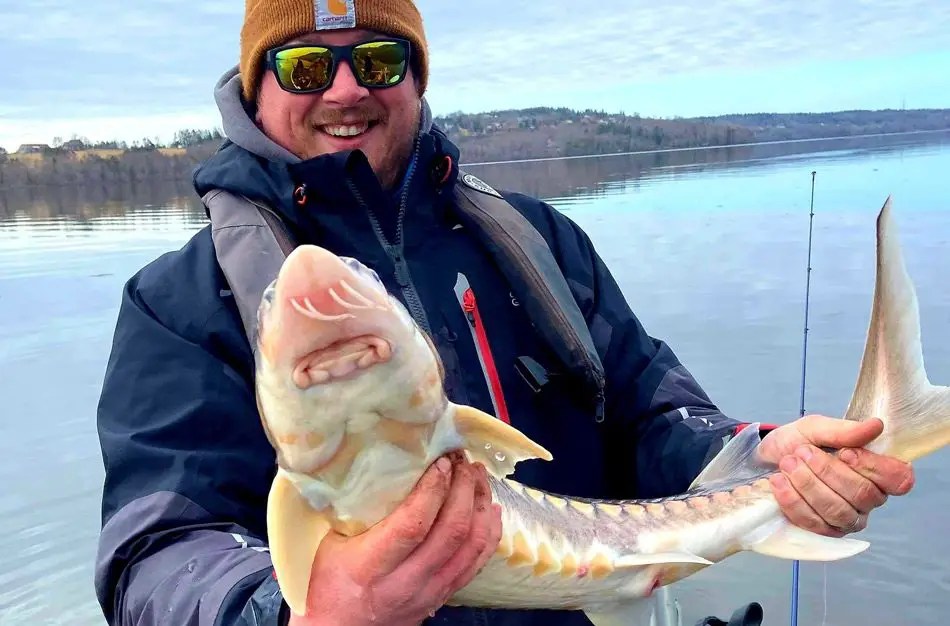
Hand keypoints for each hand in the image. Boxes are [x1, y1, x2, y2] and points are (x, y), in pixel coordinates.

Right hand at [289, 452, 501, 625]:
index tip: (441, 462)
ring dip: (480, 506)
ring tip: (477, 476)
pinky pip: (477, 563)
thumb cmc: (325, 587)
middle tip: (463, 460)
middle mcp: (406, 582)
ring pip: (471, 547)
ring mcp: (429, 592)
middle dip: (463, 489)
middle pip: (451, 532)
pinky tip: (490, 509)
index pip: (413, 526)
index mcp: (371, 567)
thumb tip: (365, 461)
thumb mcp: (325, 545)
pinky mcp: (443, 596)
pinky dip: (489, 532)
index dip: (433, 490)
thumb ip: (347, 509)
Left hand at [759, 415, 914, 537]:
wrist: (765, 460)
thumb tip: (875, 426)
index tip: (845, 452)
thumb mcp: (815, 428)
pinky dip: (793, 500)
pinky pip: (814, 523)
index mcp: (877, 472)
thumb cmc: (797, 443)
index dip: (873, 467)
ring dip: (808, 484)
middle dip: (827, 471)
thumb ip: (843, 430)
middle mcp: (868, 499)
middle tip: (802, 452)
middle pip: (863, 494)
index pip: (898, 479)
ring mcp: (847, 519)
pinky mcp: (823, 532)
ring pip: (838, 511)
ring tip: (787, 464)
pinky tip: (779, 482)